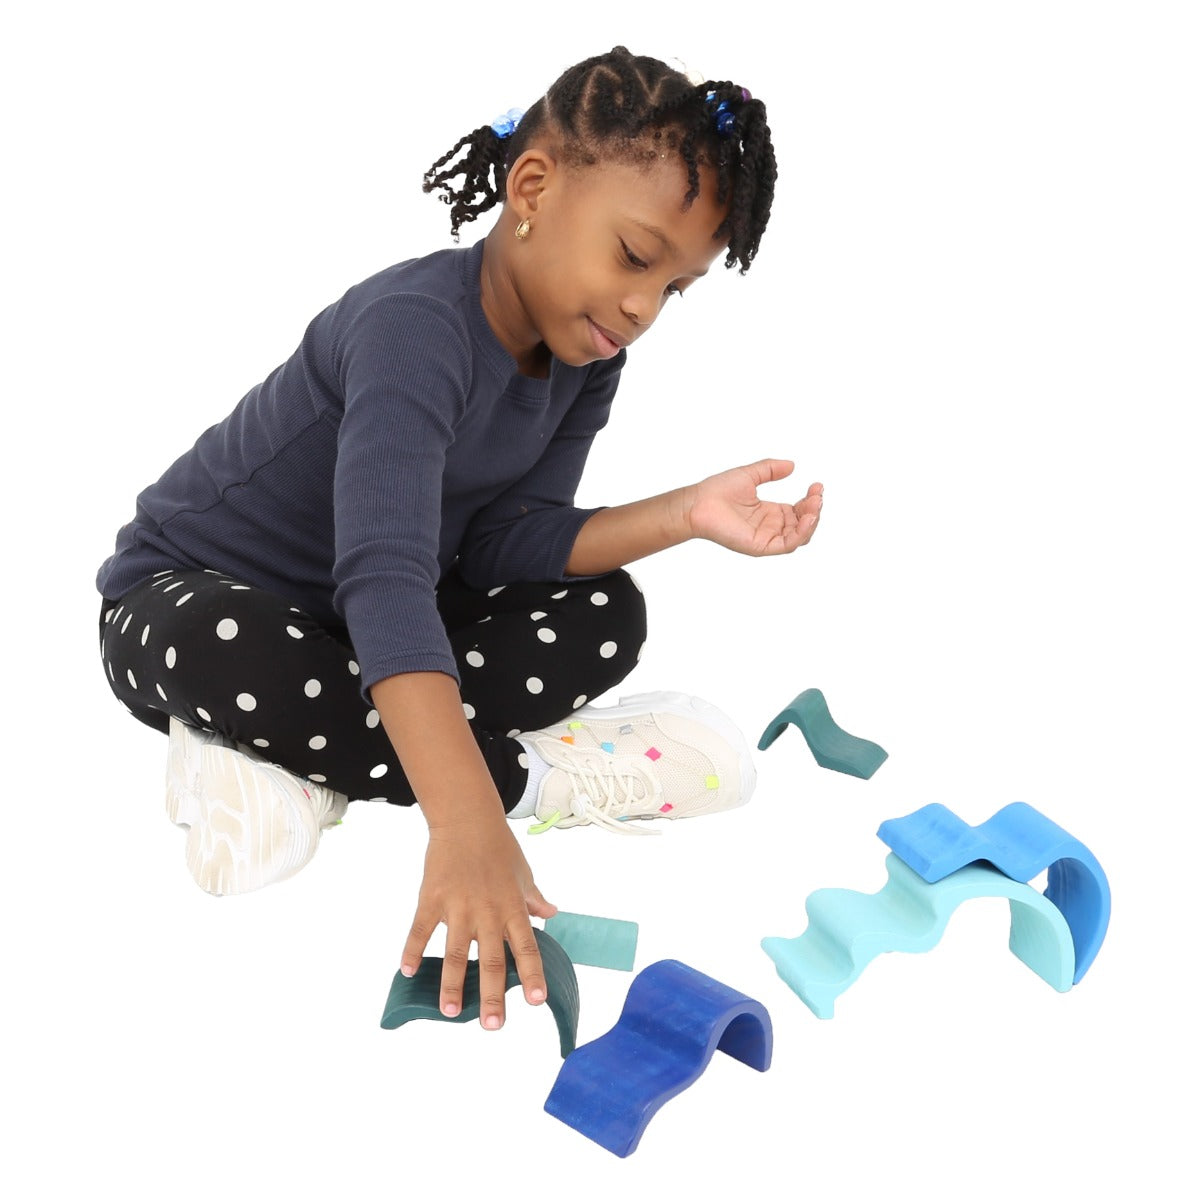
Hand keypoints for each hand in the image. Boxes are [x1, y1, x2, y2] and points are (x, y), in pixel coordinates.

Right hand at [400, 814, 556, 1029]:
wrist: (467, 819)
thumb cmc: (499, 847)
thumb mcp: (523, 873)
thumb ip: (533, 899)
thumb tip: (551, 915)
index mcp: (512, 907)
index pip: (526, 947)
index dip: (531, 975)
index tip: (536, 1001)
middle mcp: (487, 911)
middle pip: (490, 960)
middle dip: (491, 995)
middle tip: (491, 1025)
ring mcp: (458, 906)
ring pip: (455, 953)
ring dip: (452, 984)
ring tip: (450, 1012)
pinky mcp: (432, 898)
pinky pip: (420, 930)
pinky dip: (412, 951)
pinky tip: (408, 972)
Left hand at [683, 459, 822, 555]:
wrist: (699, 502)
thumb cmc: (718, 490)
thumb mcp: (751, 475)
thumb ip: (771, 470)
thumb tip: (792, 465)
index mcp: (770, 513)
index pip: (799, 511)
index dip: (810, 500)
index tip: (817, 486)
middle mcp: (770, 527)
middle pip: (803, 524)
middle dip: (814, 510)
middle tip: (817, 495)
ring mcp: (766, 537)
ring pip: (799, 536)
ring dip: (812, 521)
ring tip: (815, 504)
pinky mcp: (760, 546)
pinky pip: (787, 545)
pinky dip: (801, 534)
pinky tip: (807, 519)